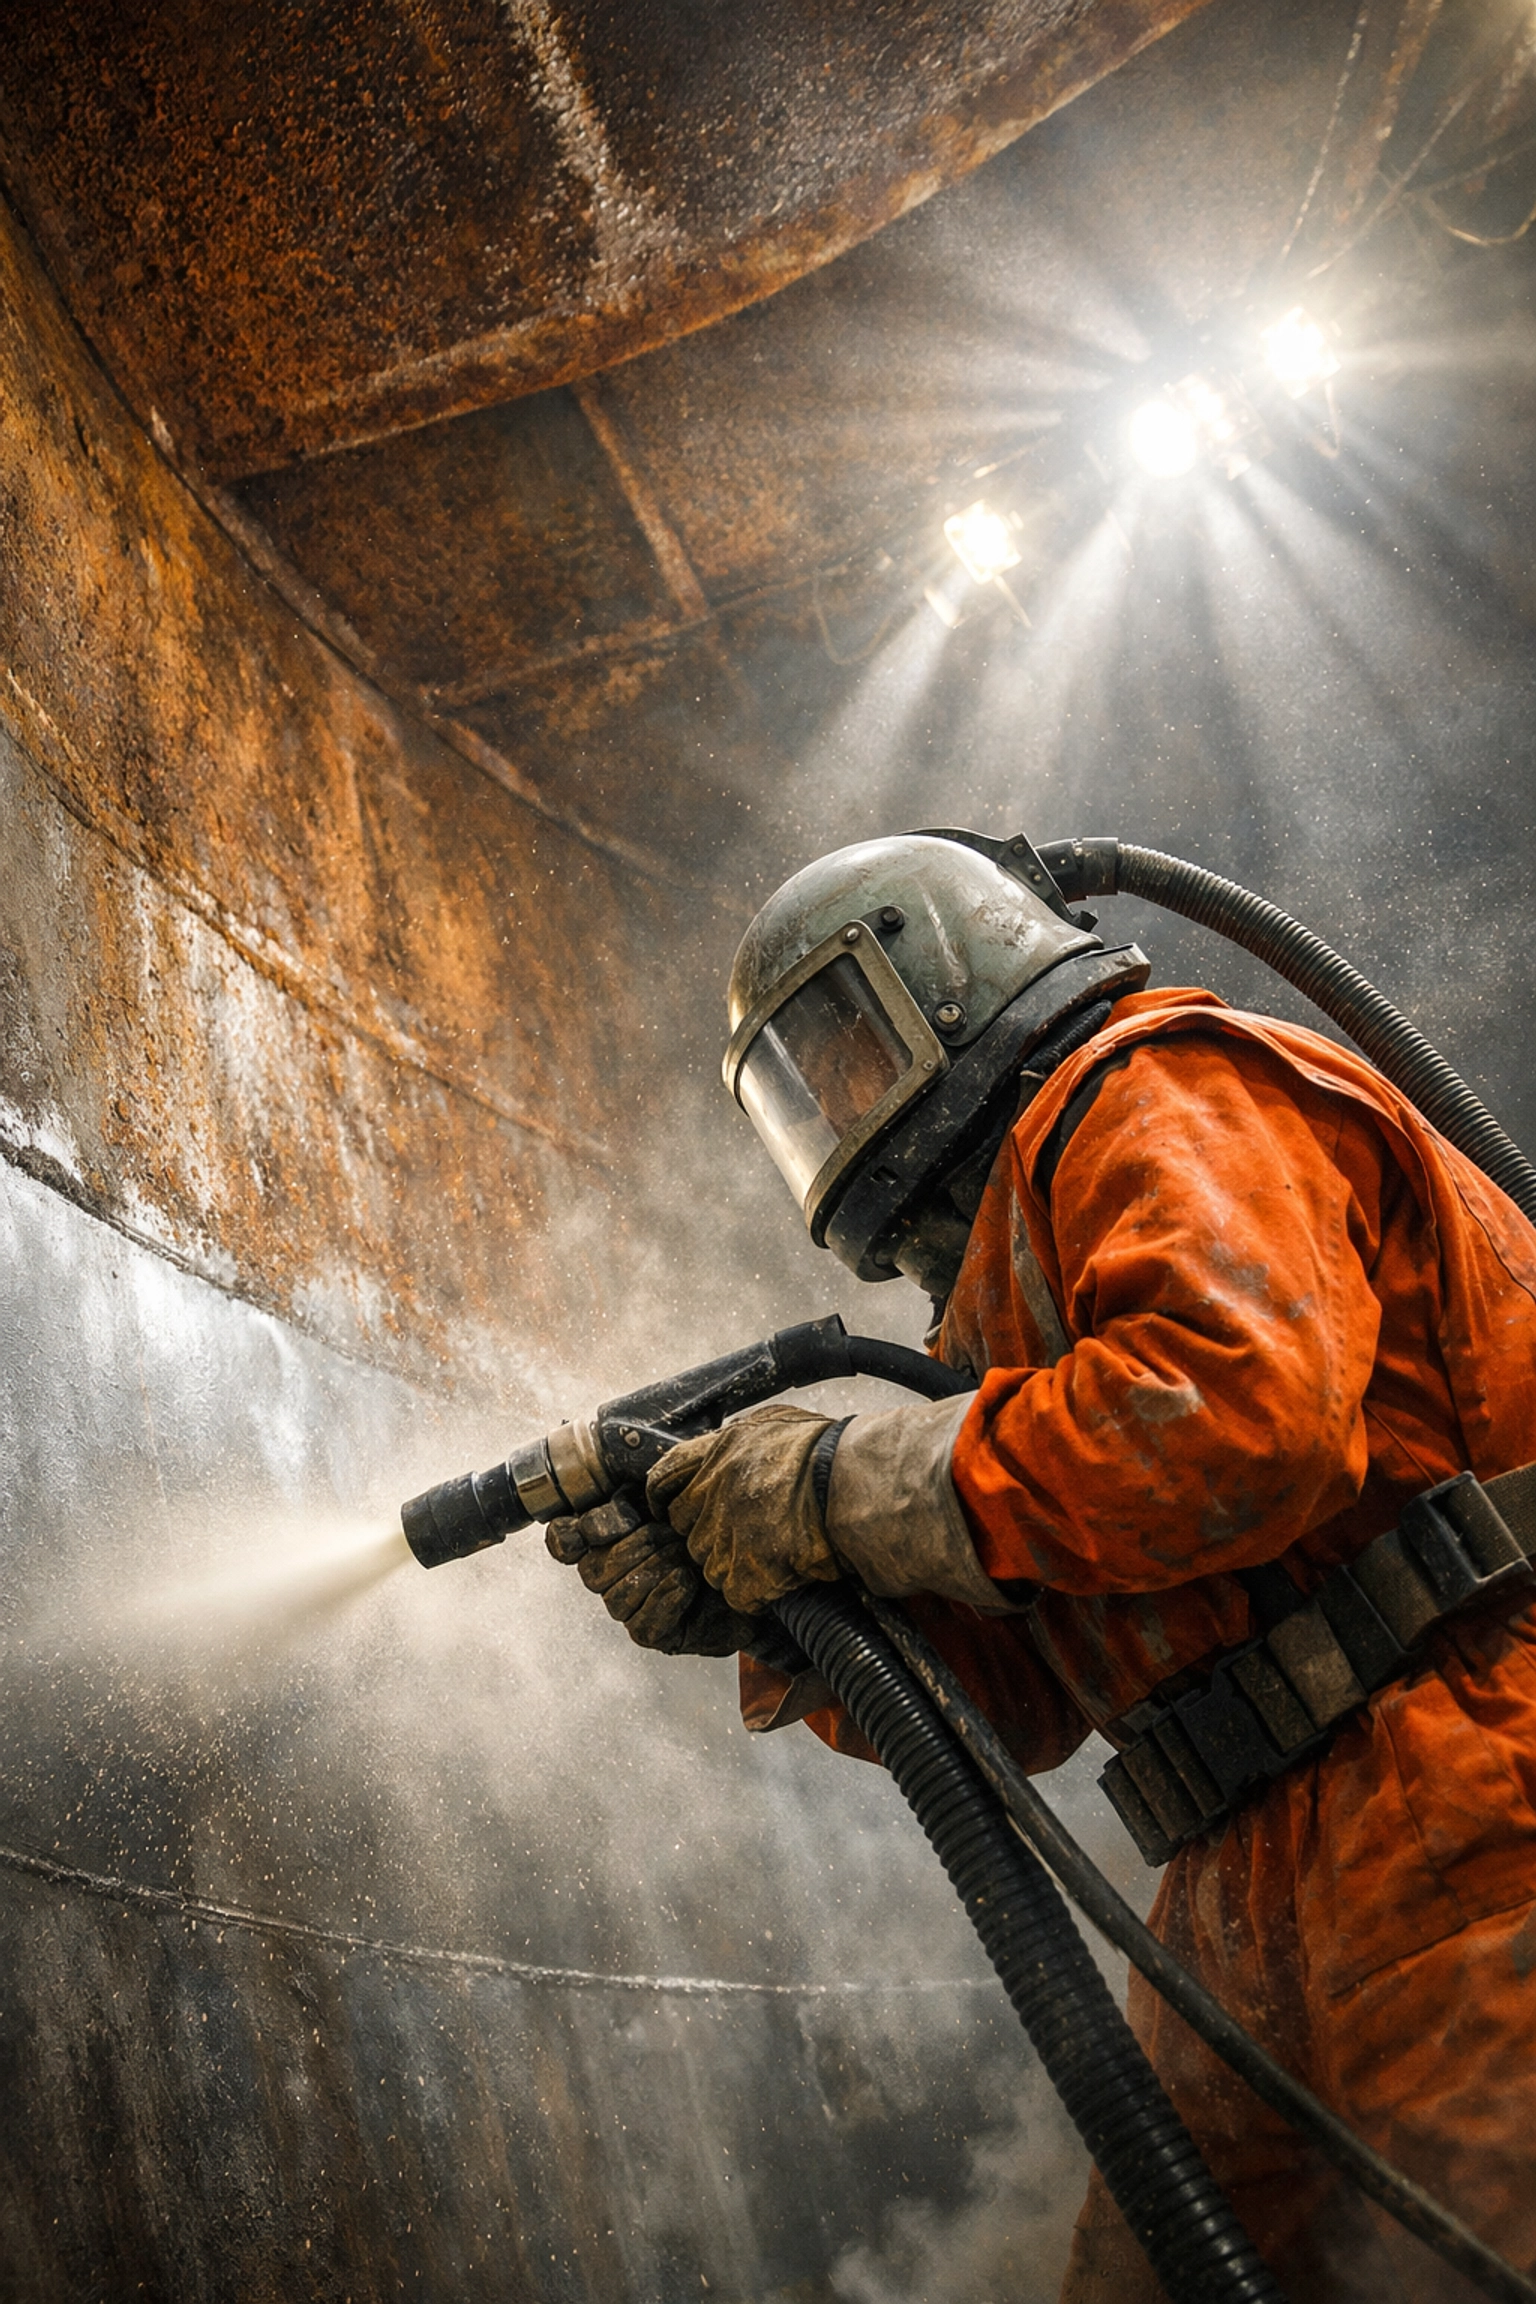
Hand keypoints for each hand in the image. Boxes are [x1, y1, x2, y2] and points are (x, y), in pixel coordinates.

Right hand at [546, 1492, 761, 1655]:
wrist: (762, 1567)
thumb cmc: (721, 1524)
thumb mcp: (687, 1487)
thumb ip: (652, 1478)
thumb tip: (624, 1484)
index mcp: (612, 1535)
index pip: (565, 1541)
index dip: (574, 1533)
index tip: (612, 1520)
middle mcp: (614, 1573)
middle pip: (591, 1570)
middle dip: (633, 1547)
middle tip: (670, 1533)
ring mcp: (633, 1605)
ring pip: (614, 1598)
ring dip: (651, 1571)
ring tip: (685, 1557)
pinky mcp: (658, 1634)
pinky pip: (641, 1624)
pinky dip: (663, 1599)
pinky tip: (685, 1581)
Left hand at [647, 1404, 836, 1613]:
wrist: (857, 1483)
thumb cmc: (832, 1451)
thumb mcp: (778, 1421)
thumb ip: (746, 1438)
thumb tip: (738, 1446)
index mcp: (719, 1452)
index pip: (665, 1477)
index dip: (669, 1497)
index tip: (677, 1508)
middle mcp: (714, 1492)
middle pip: (689, 1530)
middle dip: (713, 1536)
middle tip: (747, 1536)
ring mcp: (728, 1534)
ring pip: (711, 1566)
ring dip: (737, 1568)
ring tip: (773, 1558)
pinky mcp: (749, 1571)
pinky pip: (738, 1594)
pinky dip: (757, 1594)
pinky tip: (781, 1582)